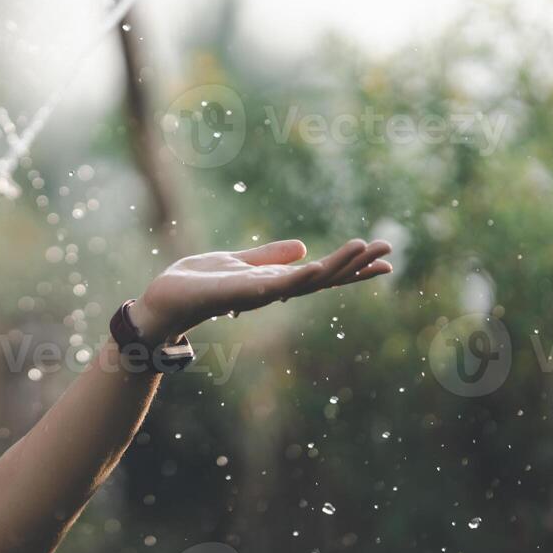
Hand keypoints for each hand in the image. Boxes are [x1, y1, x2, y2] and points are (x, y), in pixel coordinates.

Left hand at [131, 238, 391, 342]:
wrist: (161, 304)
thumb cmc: (196, 285)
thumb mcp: (237, 262)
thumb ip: (268, 257)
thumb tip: (304, 247)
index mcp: (274, 282)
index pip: (322, 274)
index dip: (352, 267)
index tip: (384, 258)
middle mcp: (271, 291)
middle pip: (323, 279)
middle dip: (355, 266)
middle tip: (390, 252)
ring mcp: (257, 294)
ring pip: (304, 281)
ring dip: (335, 266)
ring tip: (363, 248)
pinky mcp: (236, 293)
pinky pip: (271, 286)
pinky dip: (294, 277)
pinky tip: (316, 266)